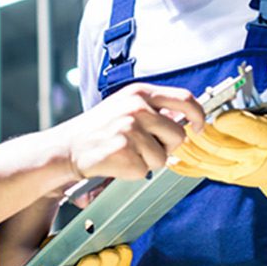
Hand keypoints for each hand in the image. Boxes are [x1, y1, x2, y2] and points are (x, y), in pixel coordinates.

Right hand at [55, 83, 202, 181]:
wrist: (66, 148)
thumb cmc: (98, 129)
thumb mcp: (125, 106)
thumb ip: (154, 109)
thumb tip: (186, 118)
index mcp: (140, 92)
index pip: (185, 99)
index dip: (199, 116)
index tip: (199, 129)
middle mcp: (137, 107)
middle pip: (178, 135)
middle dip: (167, 147)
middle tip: (144, 148)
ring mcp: (130, 128)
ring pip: (163, 157)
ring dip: (148, 162)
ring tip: (125, 153)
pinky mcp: (124, 151)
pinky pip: (145, 171)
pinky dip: (133, 173)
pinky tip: (117, 163)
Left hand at [170, 53, 266, 207]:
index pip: (242, 127)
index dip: (226, 119)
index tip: (214, 112)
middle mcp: (253, 154)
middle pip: (218, 145)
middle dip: (198, 130)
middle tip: (184, 117)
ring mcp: (239, 168)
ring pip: (206, 160)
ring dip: (187, 146)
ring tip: (174, 130)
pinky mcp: (229, 175)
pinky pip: (202, 172)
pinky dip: (185, 164)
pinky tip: (173, 154)